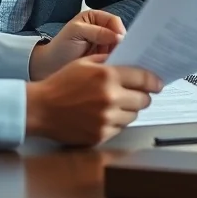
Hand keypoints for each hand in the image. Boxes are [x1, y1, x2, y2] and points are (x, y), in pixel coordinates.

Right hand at [25, 54, 163, 145]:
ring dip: (129, 110)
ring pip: (133, 115)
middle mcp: (110, 98)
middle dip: (142, 96)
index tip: (157, 83)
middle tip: (135, 94)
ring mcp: (106, 119)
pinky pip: (120, 128)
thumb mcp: (84, 63)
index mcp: (107, 76)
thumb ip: (109, 62)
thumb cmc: (59, 85)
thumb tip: (131, 64)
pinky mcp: (101, 135)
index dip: (154, 81)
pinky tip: (103, 115)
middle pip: (144, 100)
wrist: (40, 109)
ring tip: (114, 105)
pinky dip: (116, 122)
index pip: (144, 79)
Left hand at [29, 10, 125, 80]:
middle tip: (116, 52)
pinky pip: (116, 57)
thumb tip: (118, 36)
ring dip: (118, 53)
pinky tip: (110, 65)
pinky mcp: (105, 58)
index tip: (119, 41)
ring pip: (120, 47)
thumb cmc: (61, 46)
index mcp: (95, 18)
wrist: (52, 66)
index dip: (118, 30)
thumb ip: (96, 31)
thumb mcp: (76, 32)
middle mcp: (103, 30)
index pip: (114, 21)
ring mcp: (105, 45)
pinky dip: (115, 61)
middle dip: (119, 43)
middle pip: (120, 34)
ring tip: (111, 59)